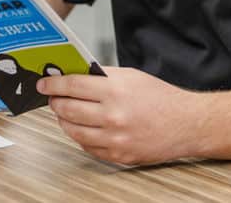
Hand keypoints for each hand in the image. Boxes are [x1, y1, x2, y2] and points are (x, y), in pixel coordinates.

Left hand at [38, 66, 200, 165]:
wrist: (186, 123)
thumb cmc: (161, 97)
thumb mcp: (130, 76)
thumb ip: (101, 77)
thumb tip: (74, 75)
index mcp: (115, 91)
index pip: (72, 86)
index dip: (53, 85)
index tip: (43, 84)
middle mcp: (113, 115)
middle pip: (68, 109)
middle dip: (55, 103)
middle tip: (52, 98)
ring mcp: (115, 138)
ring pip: (74, 131)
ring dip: (64, 121)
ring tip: (64, 113)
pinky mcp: (118, 155)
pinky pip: (88, 147)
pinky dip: (81, 137)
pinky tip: (82, 128)